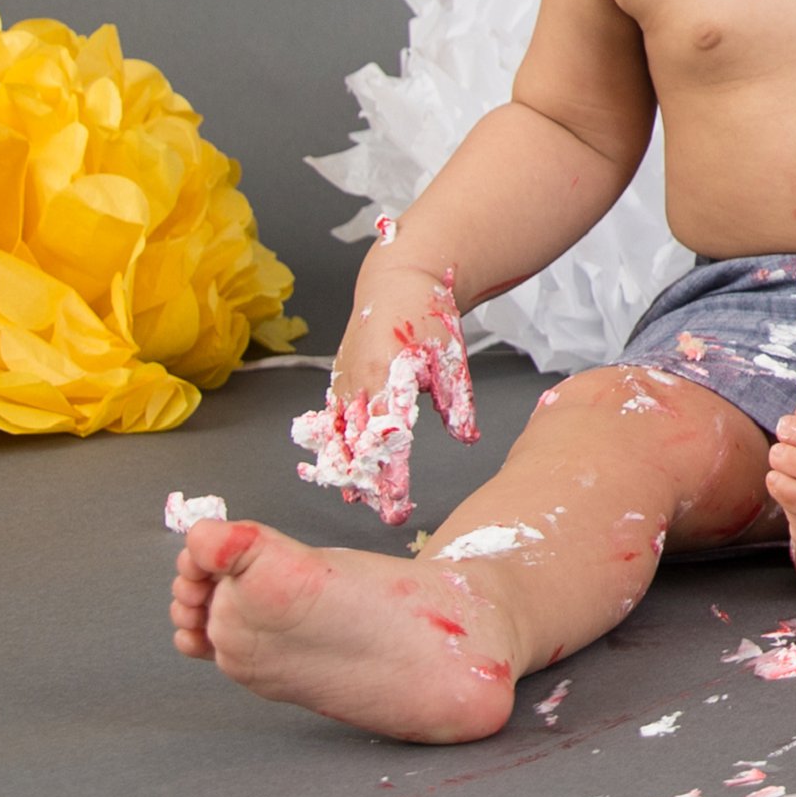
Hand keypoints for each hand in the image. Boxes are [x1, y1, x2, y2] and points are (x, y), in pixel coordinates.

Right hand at [291, 260, 478, 525]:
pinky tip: (335, 467)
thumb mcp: (451, 358)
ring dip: (347, 468)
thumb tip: (467, 438)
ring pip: (339, 435)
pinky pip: (328, 419)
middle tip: (384, 514)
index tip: (397, 504)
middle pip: (360, 445)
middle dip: (370, 482)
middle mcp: (360, 384)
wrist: (397, 283)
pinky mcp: (336, 379)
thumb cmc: (429, 318)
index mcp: (390, 379)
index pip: (389, 440)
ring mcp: (344, 381)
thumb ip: (457, 401)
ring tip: (357, 498)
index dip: (391, 475)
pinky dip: (330, 445)